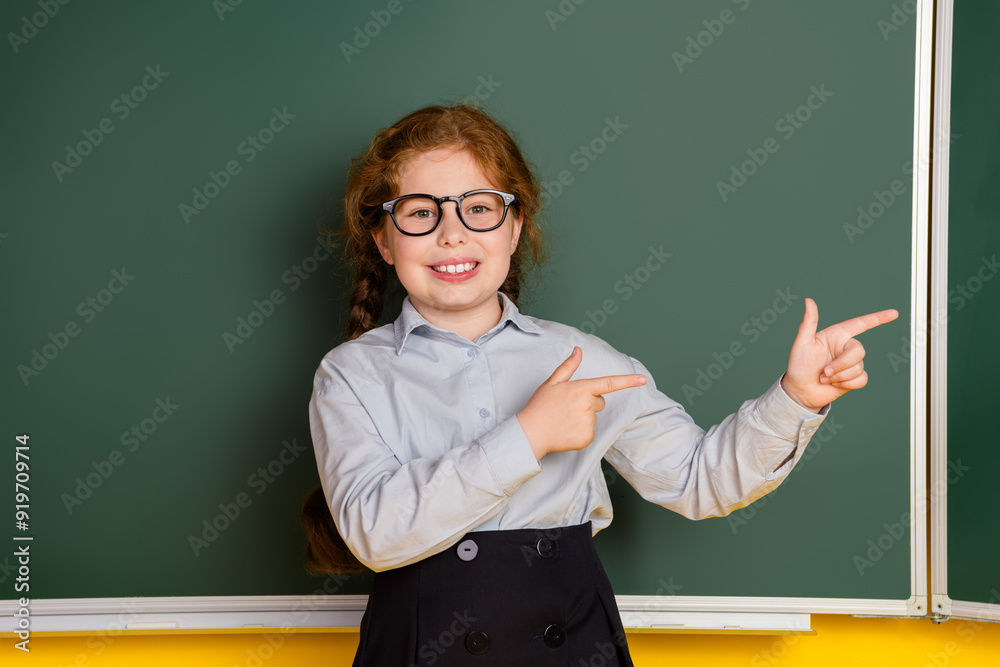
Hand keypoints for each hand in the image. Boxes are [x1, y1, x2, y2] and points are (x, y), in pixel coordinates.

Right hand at [517, 347, 646, 459]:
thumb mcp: (552, 383)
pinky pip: (590, 432)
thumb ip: (568, 366)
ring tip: (564, 419)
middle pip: (599, 402)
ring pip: (594, 417)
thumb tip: (578, 350)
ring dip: (583, 418)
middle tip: (568, 407)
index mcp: (581, 389)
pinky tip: (566, 430)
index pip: (609, 383)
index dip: (628, 381)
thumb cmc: (540, 406)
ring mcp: (588, 422)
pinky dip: (581, 432)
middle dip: (588, 403)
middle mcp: (587, 405)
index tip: (643, 379)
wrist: (530, 433)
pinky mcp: (587, 437)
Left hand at [782, 298, 898, 411]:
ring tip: (824, 378)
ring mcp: (850, 363)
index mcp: (836, 335)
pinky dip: (847, 384)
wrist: (800, 391)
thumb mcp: (802, 343)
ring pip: (859, 367)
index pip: (860, 324)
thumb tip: (808, 300)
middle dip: (842, 364)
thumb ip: (808, 322)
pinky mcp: (853, 378)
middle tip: (824, 372)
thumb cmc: (798, 366)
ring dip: (840, 376)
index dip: (878, 318)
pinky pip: (862, 379)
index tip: (894, 313)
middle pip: (859, 351)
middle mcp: (845, 347)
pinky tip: (834, 385)